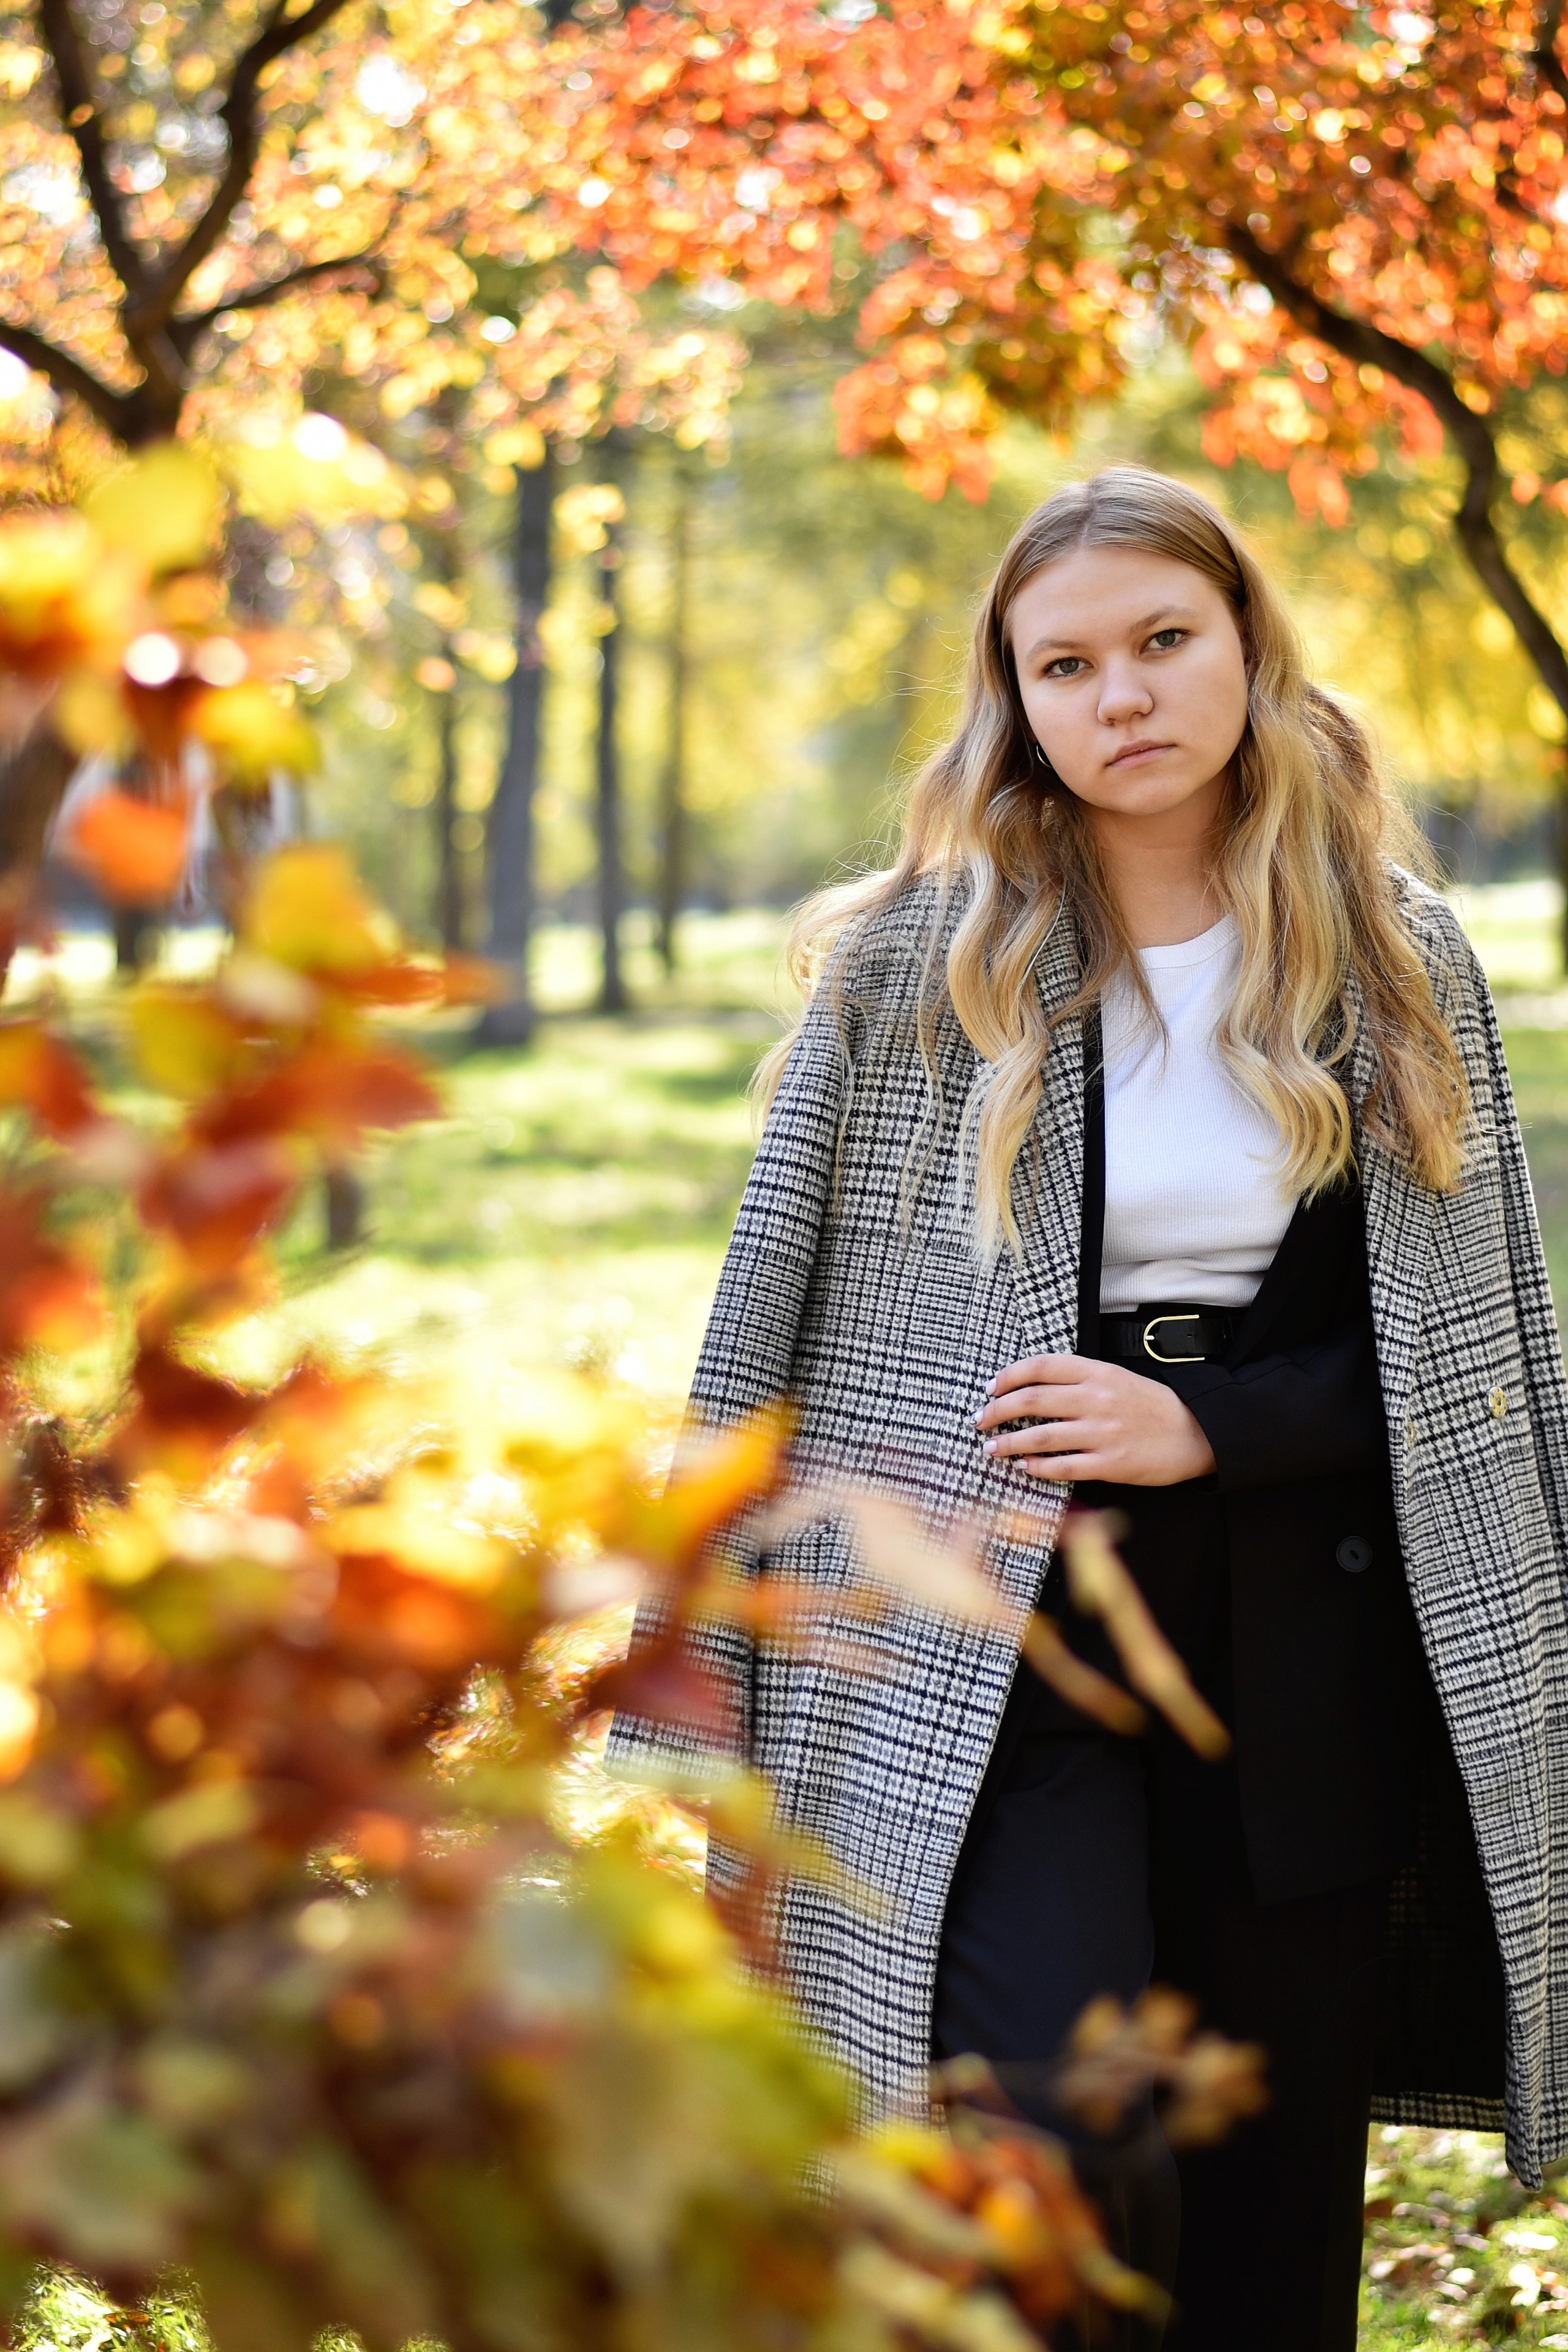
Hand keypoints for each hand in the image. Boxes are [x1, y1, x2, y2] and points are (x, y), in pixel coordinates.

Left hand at [974, 1352, 1217, 1486]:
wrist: (1196, 1433)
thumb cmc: (1152, 1406)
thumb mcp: (1117, 1378)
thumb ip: (1079, 1379)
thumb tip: (1031, 1387)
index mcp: (1097, 1372)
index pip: (1040, 1366)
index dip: (1008, 1376)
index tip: (989, 1388)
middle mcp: (1096, 1399)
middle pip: (1032, 1400)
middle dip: (997, 1411)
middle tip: (980, 1420)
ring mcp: (1103, 1432)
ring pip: (1041, 1436)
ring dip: (1009, 1444)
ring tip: (991, 1449)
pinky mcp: (1110, 1463)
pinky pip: (1063, 1466)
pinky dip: (1037, 1467)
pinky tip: (1023, 1468)